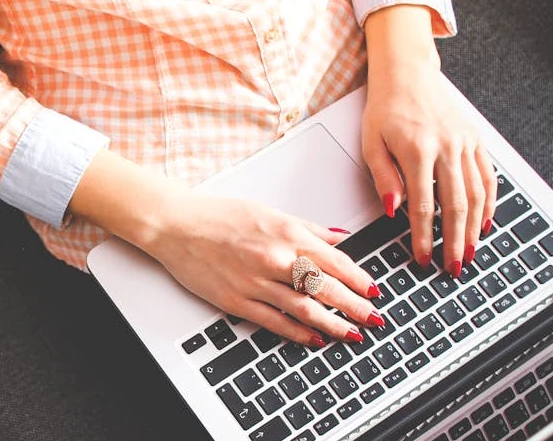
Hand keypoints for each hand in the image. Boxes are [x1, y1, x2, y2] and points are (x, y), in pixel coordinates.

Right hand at [143, 194, 382, 345]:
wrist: (177, 226)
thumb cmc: (219, 216)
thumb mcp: (269, 212)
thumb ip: (308, 228)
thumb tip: (339, 238)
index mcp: (286, 234)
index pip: (335, 262)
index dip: (359, 280)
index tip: (374, 291)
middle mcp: (275, 259)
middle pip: (326, 288)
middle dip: (356, 307)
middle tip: (375, 319)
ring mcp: (256, 282)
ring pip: (305, 309)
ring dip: (334, 324)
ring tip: (353, 334)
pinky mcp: (237, 301)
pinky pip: (275, 322)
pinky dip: (299, 332)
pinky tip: (315, 338)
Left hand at [362, 61, 496, 275]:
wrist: (407, 73)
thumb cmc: (385, 107)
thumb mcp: (371, 142)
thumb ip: (383, 177)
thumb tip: (393, 210)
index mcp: (417, 150)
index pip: (423, 205)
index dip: (423, 236)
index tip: (422, 257)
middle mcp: (446, 147)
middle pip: (455, 205)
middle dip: (455, 241)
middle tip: (453, 266)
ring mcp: (465, 142)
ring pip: (476, 193)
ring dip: (474, 227)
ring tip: (470, 251)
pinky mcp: (475, 138)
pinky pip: (487, 175)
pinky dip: (489, 201)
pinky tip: (484, 221)